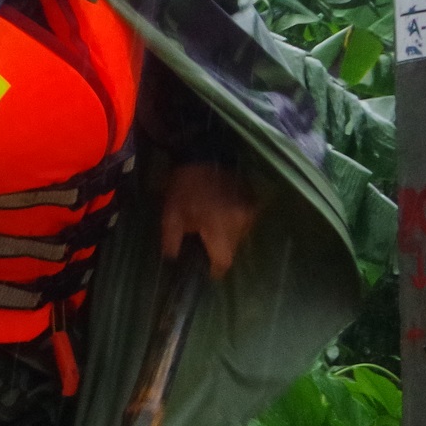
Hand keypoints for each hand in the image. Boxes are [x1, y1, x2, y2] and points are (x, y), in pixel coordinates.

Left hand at [160, 162, 255, 277]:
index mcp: (221, 228)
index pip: (223, 261)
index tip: (205, 272)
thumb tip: (174, 261)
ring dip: (225, 237)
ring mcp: (251, 211)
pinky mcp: (254, 202)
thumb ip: (172, 242)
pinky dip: (232, 224)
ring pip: (239, 237)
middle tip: (202, 247)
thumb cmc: (185, 186)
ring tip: (209, 229)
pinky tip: (219, 216)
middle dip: (218, 251)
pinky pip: (243, 222)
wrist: (206, 153)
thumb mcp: (171, 215)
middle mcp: (241, 223)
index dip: (214, 270)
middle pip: (232, 249)